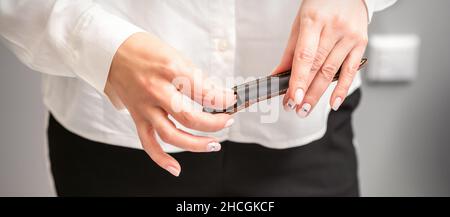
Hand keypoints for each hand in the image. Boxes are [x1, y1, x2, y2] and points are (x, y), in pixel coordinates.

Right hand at [105, 33, 235, 176]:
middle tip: (228, 121)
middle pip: (189, 117)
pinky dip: (161, 159)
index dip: (223, 99)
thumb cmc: (144, 50)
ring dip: (196, 144)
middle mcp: (156, 90)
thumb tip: (216, 95)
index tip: (232, 101)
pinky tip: (176, 168)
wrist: (110, 51)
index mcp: (169, 70)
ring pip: (171, 135)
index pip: (203, 91)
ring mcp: (145, 107)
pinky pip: (148, 143)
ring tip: (213, 144)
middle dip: (215, 123)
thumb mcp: (175, 55)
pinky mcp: (137, 117)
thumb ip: (195, 77)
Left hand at [273, 0, 367, 115]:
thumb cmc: (321, 4)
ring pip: (332, 71)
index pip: (305, 56)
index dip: (299, 79)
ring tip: (306, 109)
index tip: (292, 98)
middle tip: (294, 108)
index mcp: (314, 21)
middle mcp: (334, 28)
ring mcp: (350, 36)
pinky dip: (342, 89)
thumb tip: (277, 75)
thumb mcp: (300, 23)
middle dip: (305, 92)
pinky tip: (333, 102)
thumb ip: (290, 51)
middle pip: (318, 67)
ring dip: (318, 94)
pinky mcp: (361, 43)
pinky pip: (351, 71)